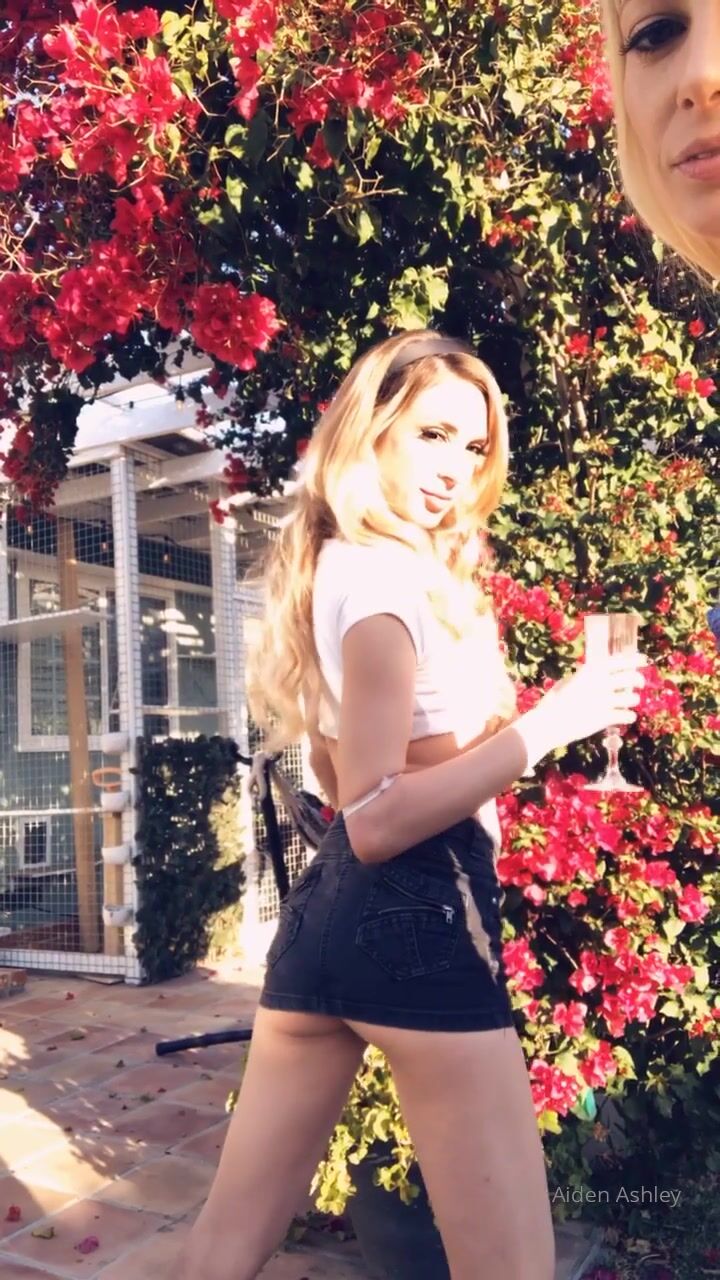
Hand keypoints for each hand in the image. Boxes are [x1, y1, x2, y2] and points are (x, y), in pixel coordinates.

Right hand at [531, 652, 646, 753]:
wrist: (548, 723)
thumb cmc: (553, 701)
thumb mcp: (568, 681)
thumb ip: (584, 676)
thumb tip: (593, 672)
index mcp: (591, 670)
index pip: (620, 660)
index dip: (635, 659)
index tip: (644, 660)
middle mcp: (601, 682)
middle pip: (632, 677)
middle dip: (639, 680)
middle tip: (639, 685)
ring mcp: (605, 700)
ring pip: (633, 698)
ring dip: (634, 700)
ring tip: (628, 704)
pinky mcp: (606, 718)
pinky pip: (628, 716)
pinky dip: (629, 717)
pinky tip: (626, 717)